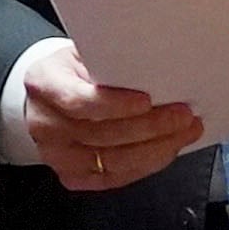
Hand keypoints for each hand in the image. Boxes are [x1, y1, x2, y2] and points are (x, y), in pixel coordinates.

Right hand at [18, 40, 203, 190]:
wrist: (51, 98)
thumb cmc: (74, 72)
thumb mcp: (84, 52)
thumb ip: (110, 61)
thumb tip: (156, 69)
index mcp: (43, 84)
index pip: (79, 101)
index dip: (116, 104)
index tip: (148, 100)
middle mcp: (45, 124)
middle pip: (102, 134)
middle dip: (150, 126)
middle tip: (183, 115)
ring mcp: (56, 155)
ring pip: (114, 160)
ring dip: (157, 147)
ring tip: (184, 131)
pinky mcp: (72, 176)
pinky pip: (116, 177)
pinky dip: (147, 164)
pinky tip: (167, 149)